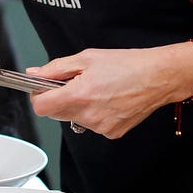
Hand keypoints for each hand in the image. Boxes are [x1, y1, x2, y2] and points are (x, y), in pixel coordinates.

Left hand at [27, 45, 192, 138]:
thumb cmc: (127, 64)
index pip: (41, 107)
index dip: (38, 95)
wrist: (159, 77)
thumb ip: (55, 68)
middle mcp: (89, 115)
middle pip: (55, 114)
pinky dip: (93, 114)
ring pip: (74, 119)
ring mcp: (101, 127)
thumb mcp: (86, 58)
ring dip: (77, 106)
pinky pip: (91, 125)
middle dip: (57, 99)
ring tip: (96, 90)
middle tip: (73, 84)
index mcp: (79, 95)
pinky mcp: (112, 133)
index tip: (43, 88)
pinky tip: (107, 100)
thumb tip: (34, 74)